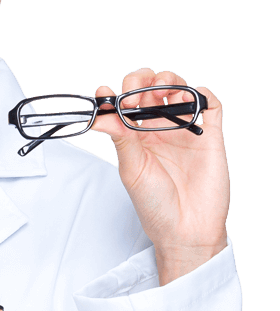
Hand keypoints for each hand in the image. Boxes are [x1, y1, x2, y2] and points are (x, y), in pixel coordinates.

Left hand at [91, 68, 229, 284]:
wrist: (186, 230)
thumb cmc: (155, 206)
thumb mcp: (131, 170)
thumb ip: (120, 138)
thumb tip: (99, 114)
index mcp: (137, 136)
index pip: (127, 103)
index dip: (118, 92)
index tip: (107, 93)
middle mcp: (161, 130)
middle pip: (152, 88)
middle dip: (143, 80)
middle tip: (138, 92)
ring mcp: (186, 130)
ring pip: (181, 89)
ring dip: (170, 81)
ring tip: (163, 91)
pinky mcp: (211, 136)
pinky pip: (211, 104)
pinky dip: (202, 93)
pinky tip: (190, 100)